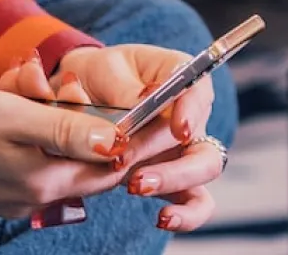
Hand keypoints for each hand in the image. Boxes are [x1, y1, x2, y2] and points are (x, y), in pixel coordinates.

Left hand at [0, 44, 223, 231]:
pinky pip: (196, 201)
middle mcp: (189, 113)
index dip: (193, 110)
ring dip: (173, 180)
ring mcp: (185, 148)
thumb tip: (138, 102)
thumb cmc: (100, 74)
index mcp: (177, 75)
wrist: (85, 94)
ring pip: (202, 170)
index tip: (180, 129)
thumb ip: (121, 86)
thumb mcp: (103, 69)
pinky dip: (186, 214)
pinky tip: (163, 218)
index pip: (197, 88)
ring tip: (136, 185)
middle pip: (199, 138)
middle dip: (164, 152)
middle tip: (125, 159)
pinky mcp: (177, 177)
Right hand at [0, 75, 130, 218]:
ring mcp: (11, 195)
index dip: (144, 137)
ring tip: (73, 99)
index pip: (114, 164)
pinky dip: (46, 138)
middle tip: (132, 104)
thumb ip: (66, 132)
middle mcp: (34, 195)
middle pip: (92, 166)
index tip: (171, 114)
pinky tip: (35, 113)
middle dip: (111, 133)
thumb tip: (122, 145)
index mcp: (44, 179)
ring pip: (64, 162)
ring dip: (74, 131)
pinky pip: (37, 163)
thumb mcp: (7, 115)